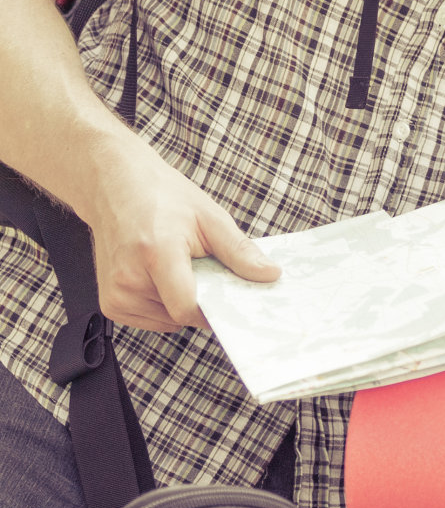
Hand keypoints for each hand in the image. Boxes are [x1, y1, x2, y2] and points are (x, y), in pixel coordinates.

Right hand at [81, 147, 279, 332]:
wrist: (117, 186)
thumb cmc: (163, 198)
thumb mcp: (209, 217)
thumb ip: (240, 251)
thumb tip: (271, 274)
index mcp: (156, 254)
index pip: (187, 308)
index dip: (214, 309)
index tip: (231, 298)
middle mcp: (128, 279)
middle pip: (179, 315)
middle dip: (200, 300)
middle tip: (201, 268)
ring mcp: (115, 294)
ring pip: (166, 321)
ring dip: (179, 302)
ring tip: (175, 266)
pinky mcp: (110, 304)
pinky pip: (150, 319)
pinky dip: (162, 304)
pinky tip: (159, 275)